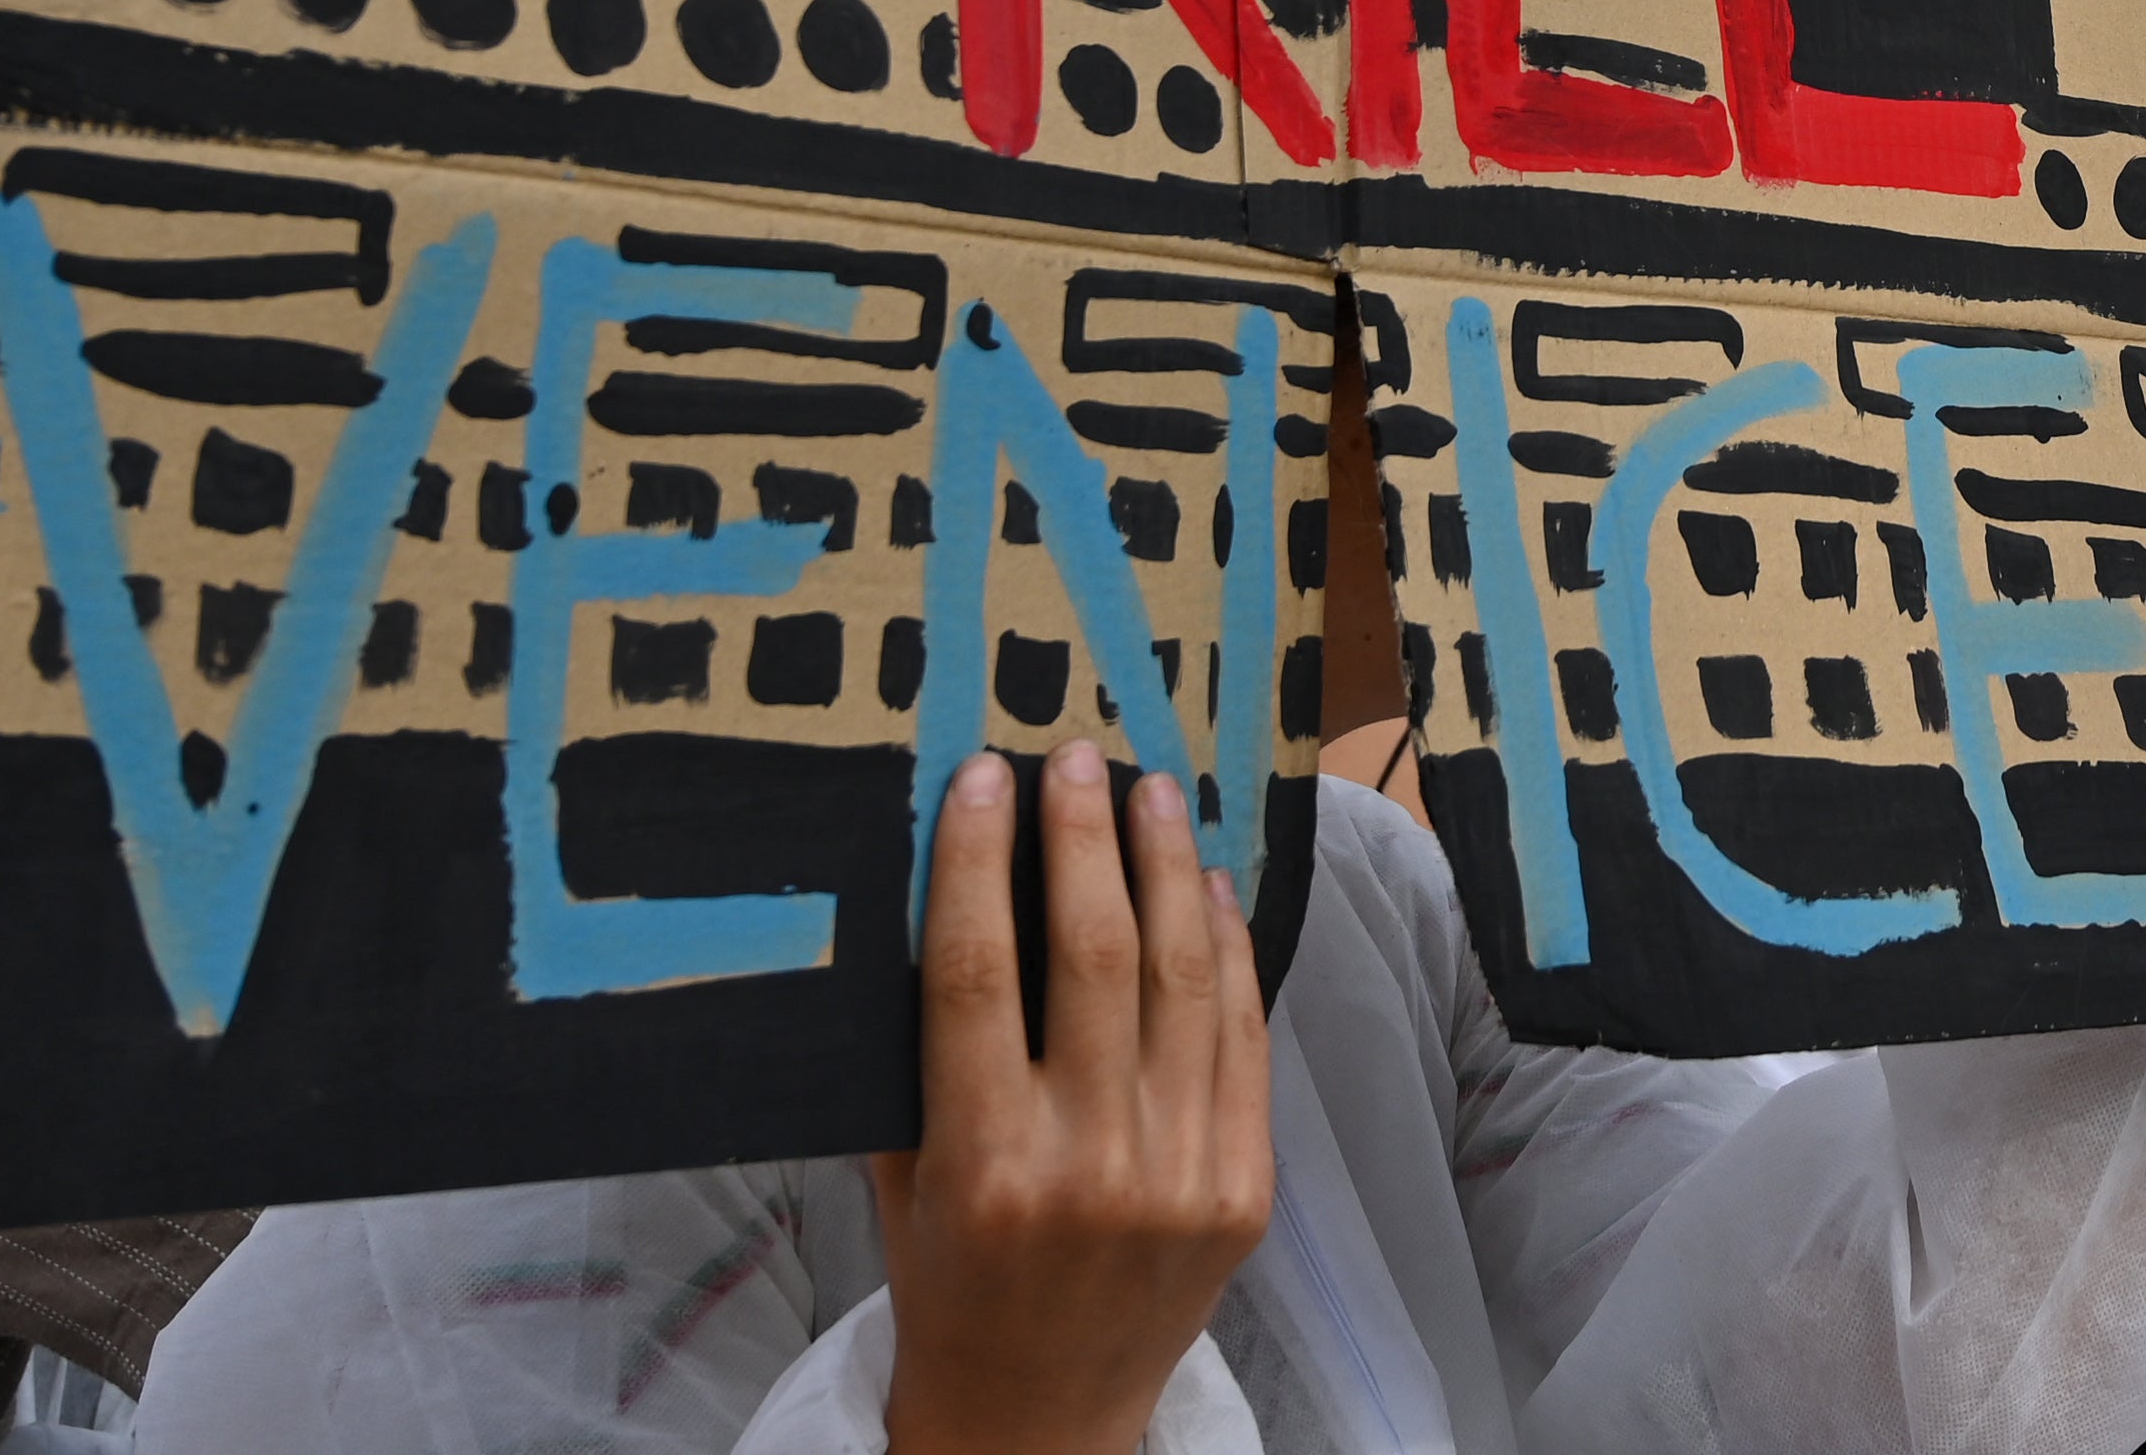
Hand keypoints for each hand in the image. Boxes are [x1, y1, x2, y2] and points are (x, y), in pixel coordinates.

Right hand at [868, 751, 1268, 1454]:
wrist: (1039, 1415)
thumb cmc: (951, 1279)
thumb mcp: (901, 1177)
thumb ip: (916, 1054)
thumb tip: (941, 888)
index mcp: (981, 1168)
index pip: (976, 975)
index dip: (981, 862)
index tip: (983, 776)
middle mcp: (1088, 1169)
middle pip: (1094, 957)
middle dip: (1085, 838)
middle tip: (1077, 756)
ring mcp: (1179, 1178)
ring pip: (1183, 981)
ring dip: (1166, 869)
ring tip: (1150, 794)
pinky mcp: (1244, 1190)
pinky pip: (1240, 1038)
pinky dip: (1226, 951)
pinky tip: (1205, 887)